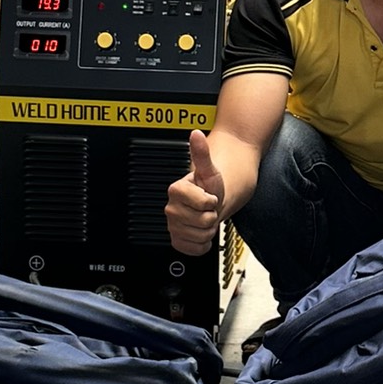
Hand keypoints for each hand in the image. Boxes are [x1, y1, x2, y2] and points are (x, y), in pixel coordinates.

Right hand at [167, 128, 225, 254]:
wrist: (209, 203)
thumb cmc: (209, 187)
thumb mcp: (209, 170)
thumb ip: (202, 153)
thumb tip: (195, 134)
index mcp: (175, 191)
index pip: (202, 204)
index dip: (211, 201)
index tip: (209, 196)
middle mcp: (170, 209)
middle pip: (202, 222)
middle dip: (211, 216)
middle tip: (207, 208)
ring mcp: (172, 226)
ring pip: (200, 236)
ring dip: (208, 229)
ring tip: (204, 218)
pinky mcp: (176, 240)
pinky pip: (193, 249)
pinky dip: (202, 244)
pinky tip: (200, 231)